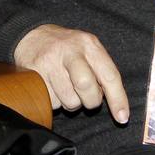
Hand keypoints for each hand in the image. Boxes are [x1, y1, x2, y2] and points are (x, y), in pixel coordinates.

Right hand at [14, 24, 128, 123]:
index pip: (109, 74)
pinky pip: (51, 102)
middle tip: (87, 98)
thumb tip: (118, 107)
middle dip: (90, 101)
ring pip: (69, 100)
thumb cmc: (68, 50)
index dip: (118, 99)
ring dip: (71, 102)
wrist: (33, 37)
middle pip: (86, 86)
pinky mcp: (34, 73)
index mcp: (89, 44)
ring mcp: (49, 61)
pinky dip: (56, 101)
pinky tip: (53, 87)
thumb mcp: (88, 51)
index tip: (122, 117)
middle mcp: (70, 50)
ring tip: (67, 88)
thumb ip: (102, 73)